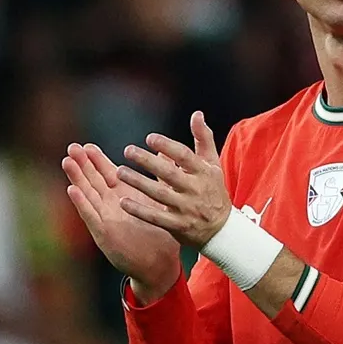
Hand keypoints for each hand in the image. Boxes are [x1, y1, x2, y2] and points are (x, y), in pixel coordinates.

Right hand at [61, 143, 181, 295]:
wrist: (158, 265)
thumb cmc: (159, 235)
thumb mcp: (159, 203)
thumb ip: (159, 177)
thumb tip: (164, 154)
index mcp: (125, 196)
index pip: (108, 173)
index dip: (97, 160)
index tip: (88, 145)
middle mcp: (112, 205)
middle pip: (94, 180)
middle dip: (82, 164)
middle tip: (72, 147)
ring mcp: (106, 218)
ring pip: (88, 194)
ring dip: (77, 178)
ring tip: (67, 161)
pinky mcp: (103, 233)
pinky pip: (91, 215)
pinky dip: (81, 202)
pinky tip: (72, 190)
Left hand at [116, 111, 230, 248]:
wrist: (222, 229)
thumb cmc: (213, 190)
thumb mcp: (213, 164)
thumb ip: (204, 138)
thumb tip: (196, 114)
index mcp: (204, 172)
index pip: (185, 156)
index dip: (167, 146)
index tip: (149, 138)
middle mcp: (195, 190)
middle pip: (170, 174)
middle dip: (148, 162)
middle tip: (128, 150)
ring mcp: (187, 209)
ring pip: (160, 194)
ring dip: (139, 183)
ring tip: (120, 172)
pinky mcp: (178, 226)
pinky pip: (156, 218)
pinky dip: (139, 210)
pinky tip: (123, 201)